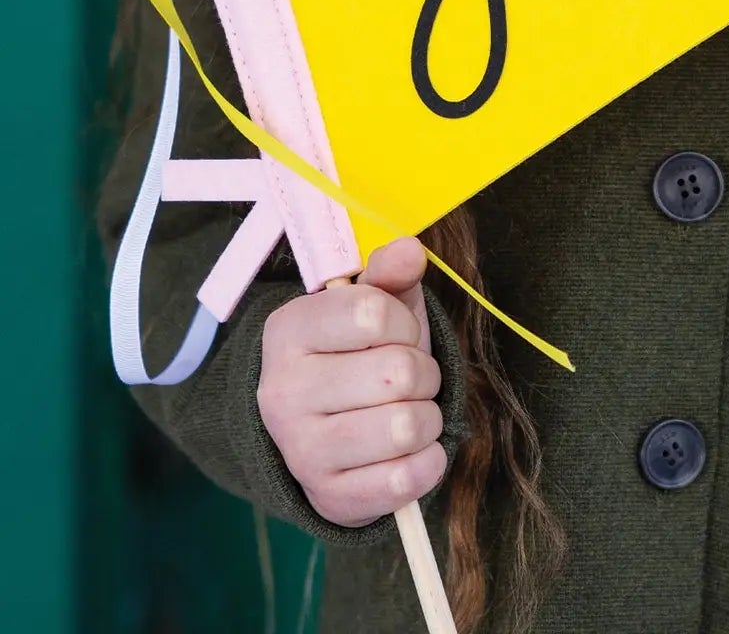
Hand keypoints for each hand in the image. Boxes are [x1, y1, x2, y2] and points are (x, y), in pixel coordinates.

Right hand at [257, 237, 445, 526]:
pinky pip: (406, 480)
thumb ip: (391, 273)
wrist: (324, 428)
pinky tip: (413, 451)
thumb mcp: (374, 304)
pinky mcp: (327, 497)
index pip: (373, 314)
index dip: (403, 323)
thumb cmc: (360, 353)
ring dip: (428, 417)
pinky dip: (428, 462)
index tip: (395, 334)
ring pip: (406, 427)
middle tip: (408, 378)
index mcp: (289, 331)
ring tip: (409, 411)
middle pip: (399, 373)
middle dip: (424, 372)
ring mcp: (300, 450)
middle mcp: (282, 392)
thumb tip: (411, 250)